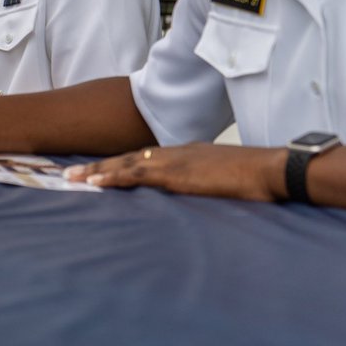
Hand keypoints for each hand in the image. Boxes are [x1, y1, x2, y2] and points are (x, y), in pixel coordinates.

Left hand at [64, 143, 287, 201]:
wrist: (273, 169)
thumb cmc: (257, 177)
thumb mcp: (225, 178)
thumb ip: (206, 183)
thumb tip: (198, 193)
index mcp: (186, 153)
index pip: (144, 156)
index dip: (119, 164)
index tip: (99, 170)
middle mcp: (176, 152)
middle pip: (129, 157)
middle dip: (100, 166)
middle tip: (72, 175)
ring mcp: (175, 160)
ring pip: (126, 163)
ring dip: (98, 171)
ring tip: (74, 180)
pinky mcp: (177, 173)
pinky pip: (138, 174)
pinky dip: (115, 177)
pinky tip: (97, 183)